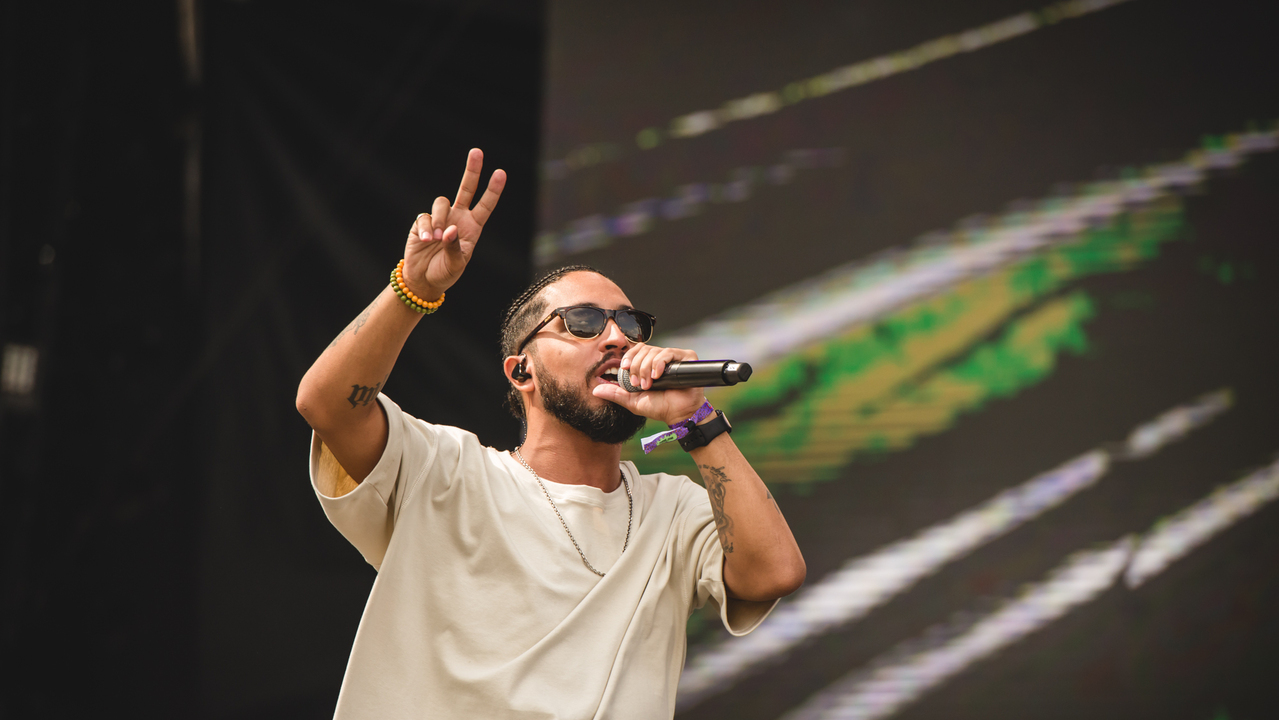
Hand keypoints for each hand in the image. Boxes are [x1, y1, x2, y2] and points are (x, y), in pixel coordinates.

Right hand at [402, 149, 506, 299]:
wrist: (423, 280)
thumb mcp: (456, 265)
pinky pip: (424, 217)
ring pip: (441, 202)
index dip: (493, 190)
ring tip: (434, 238)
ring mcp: (440, 218)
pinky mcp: (422, 222)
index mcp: (472, 228)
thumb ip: (455, 247)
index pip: (485, 206)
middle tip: (477, 151)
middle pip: (466, 189)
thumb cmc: (445, 273)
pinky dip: (425, 228)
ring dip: (439, 219)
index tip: (501, 173)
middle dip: (472, 170)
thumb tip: (450, 229)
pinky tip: (425, 240)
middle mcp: (458, 218)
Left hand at [591, 343, 705, 425]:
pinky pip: (668, 353)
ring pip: (653, 352)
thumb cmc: (659, 407)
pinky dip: (659, 364)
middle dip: (637, 367)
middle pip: (643, 350)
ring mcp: (674, 358)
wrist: (678, 414)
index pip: (636, 350)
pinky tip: (657, 376)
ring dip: (646, 368)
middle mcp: (661, 358)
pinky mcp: (686, 358)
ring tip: (649, 384)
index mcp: (649, 364)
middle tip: (638, 384)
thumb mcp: (632, 400)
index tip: (624, 368)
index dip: (629, 357)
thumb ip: (615, 394)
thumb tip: (595, 391)